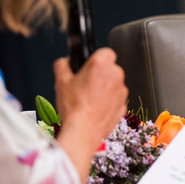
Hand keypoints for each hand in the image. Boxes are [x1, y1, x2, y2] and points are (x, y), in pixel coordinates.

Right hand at [53, 49, 127, 180]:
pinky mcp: (123, 106)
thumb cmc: (74, 107)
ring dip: (104, 89)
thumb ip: (63, 64)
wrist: (83, 131)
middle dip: (99, 74)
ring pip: (113, 84)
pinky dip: (108, 102)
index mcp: (101, 65)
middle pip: (109, 68)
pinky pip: (115, 99)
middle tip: (85, 84)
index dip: (96, 58)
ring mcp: (122, 91)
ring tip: (88, 99)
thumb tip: (65, 62)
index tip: (89, 65)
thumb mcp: (60, 80)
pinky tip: (94, 108)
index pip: (105, 51)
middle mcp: (115, 76)